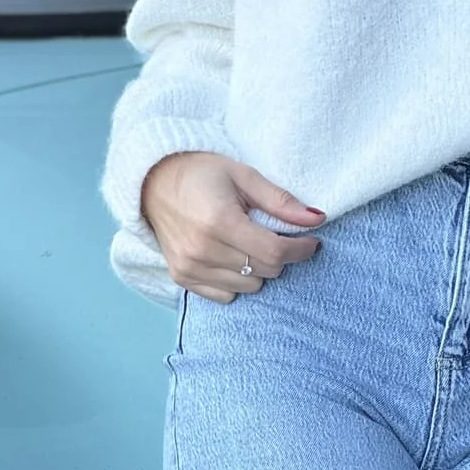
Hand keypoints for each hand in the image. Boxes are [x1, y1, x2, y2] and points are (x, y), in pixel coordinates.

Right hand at [140, 152, 324, 301]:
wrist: (153, 181)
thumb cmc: (202, 173)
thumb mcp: (244, 176)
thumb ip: (280, 201)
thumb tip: (316, 219)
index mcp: (219, 221)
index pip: (274, 253)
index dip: (300, 249)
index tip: (312, 240)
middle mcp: (202, 250)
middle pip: (264, 271)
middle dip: (280, 255)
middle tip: (276, 235)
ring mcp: (189, 268)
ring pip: (249, 287)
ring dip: (258, 269)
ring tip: (248, 243)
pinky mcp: (181, 278)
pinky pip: (225, 296)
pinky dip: (236, 281)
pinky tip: (231, 257)